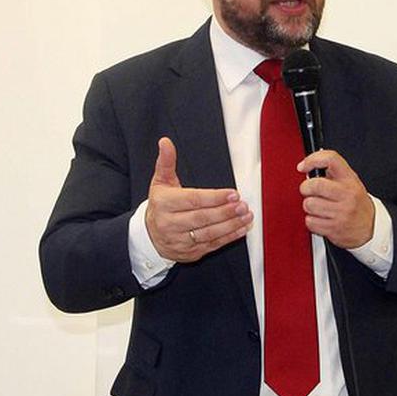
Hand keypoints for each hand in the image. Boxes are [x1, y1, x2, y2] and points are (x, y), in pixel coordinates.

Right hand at [145, 137, 251, 261]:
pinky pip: (212, 245)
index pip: (192, 200)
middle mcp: (170, 224)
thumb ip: (166, 162)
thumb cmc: (160, 205)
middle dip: (225, 212)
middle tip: (243, 205)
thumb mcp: (160, 182)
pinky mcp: (190, 253)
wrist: (149, 237)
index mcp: (164, 204)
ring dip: (231, 225)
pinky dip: (229, 237)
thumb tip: (165, 142)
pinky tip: (241, 229)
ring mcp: (180, 240)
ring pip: (208, 233)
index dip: (214, 198)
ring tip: (246, 216)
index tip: (232, 194)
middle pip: (202, 218)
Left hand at [297, 150, 374, 248]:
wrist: (371, 227)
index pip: (330, 159)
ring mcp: (341, 213)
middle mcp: (347, 194)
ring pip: (309, 204)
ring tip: (318, 207)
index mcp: (350, 179)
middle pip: (315, 185)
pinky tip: (321, 218)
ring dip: (309, 206)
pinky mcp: (334, 228)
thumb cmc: (356, 203)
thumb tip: (308, 166)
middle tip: (308, 190)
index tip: (302, 166)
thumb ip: (332, 171)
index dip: (312, 160)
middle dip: (306, 188)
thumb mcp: (350, 182)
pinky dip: (311, 221)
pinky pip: (310, 222)